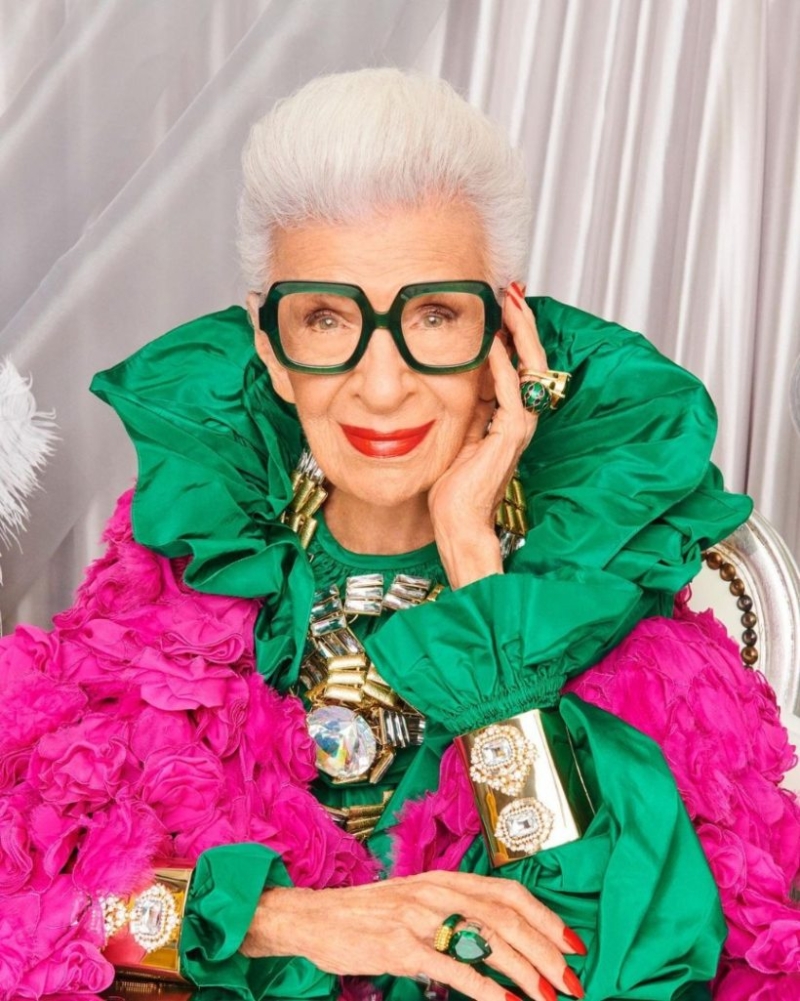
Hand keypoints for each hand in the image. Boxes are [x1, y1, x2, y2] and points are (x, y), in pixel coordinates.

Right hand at [241, 870, 585, 1000]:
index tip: (573, 944)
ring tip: (549, 997)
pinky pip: (451, 967)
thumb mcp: (417, 902)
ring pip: (486, 941)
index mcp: (444, 879)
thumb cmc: (369, 915)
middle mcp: (437, 892)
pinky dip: (484, 988)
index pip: (508, 893)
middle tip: (571, 981)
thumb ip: (455, 912)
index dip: (545, 918)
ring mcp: (419, 917)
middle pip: (506, 918)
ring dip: (524, 972)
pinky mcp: (401, 945)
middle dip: (545, 951)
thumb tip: (500, 939)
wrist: (316, 917)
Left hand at [428, 282, 548, 587]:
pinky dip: (501, 362)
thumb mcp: (459, 431)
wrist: (456, 520)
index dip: (511, 332)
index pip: (517, 363)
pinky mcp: (511, 435)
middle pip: (532, 359)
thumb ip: (466, 403)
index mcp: (508, 416)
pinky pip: (510, 389)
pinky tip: (493, 340)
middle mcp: (520, 418)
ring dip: (519, 333)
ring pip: (529, 367)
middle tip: (511, 291)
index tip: (498, 303)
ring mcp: (519, 426)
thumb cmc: (453, 485)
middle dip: (522, 323)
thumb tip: (457, 370)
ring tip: (509, 302)